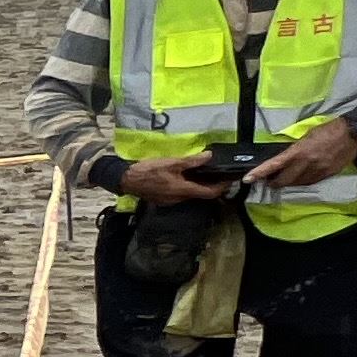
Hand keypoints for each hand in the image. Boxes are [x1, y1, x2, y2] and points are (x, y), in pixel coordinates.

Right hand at [115, 155, 236, 206]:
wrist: (126, 179)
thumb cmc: (148, 170)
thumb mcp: (172, 162)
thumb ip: (192, 161)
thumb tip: (209, 156)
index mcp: (184, 190)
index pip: (210, 193)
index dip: (222, 187)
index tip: (230, 179)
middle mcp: (180, 199)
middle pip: (201, 195)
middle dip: (212, 185)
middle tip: (219, 174)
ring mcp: (171, 201)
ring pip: (191, 194)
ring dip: (199, 186)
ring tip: (204, 174)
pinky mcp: (164, 199)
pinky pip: (181, 194)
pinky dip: (188, 186)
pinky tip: (186, 177)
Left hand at [245, 118, 356, 190]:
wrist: (353, 133)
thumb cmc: (328, 130)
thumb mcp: (306, 136)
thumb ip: (295, 150)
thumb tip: (285, 159)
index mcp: (299, 151)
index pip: (274, 164)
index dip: (260, 173)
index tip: (248, 179)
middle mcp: (307, 164)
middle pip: (284, 180)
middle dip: (274, 183)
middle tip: (268, 181)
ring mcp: (318, 171)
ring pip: (297, 183)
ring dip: (289, 183)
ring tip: (283, 179)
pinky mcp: (327, 175)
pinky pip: (310, 182)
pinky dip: (302, 182)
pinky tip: (300, 178)